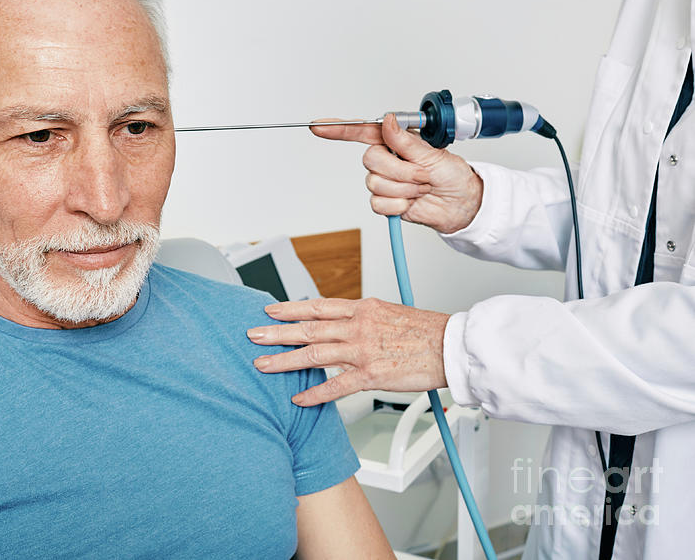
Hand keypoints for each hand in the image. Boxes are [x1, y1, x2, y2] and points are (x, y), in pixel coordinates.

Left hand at [248, 297, 448, 405]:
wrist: (451, 346)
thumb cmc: (424, 331)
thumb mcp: (387, 312)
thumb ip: (360, 318)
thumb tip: (339, 321)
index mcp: (362, 309)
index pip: (317, 306)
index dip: (290, 308)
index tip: (269, 310)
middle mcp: (358, 327)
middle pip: (308, 328)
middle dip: (276, 332)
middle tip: (253, 335)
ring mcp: (362, 351)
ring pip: (314, 355)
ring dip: (285, 361)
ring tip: (262, 365)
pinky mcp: (371, 375)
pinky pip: (336, 386)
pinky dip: (315, 394)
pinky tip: (298, 399)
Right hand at [310, 113, 483, 233]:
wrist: (459, 204)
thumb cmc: (452, 175)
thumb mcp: (433, 153)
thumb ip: (405, 140)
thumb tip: (388, 122)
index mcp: (395, 141)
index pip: (361, 132)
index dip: (338, 129)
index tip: (318, 127)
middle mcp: (386, 159)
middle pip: (370, 161)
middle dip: (401, 170)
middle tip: (422, 174)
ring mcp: (384, 181)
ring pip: (376, 184)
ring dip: (405, 188)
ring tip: (421, 187)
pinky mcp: (385, 201)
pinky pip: (379, 203)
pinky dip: (399, 204)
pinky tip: (411, 201)